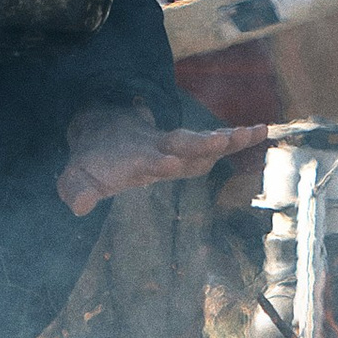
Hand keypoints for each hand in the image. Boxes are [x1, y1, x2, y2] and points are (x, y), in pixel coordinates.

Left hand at [56, 105, 277, 219]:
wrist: (103, 133)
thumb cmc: (92, 163)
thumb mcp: (77, 179)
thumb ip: (76, 190)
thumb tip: (78, 205)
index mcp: (132, 157)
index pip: (146, 159)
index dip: (157, 162)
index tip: (170, 163)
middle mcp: (157, 146)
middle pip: (181, 142)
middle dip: (199, 142)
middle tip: (221, 140)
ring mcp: (174, 144)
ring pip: (202, 139)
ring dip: (227, 136)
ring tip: (254, 132)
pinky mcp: (187, 147)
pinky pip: (214, 142)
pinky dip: (236, 137)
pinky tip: (260, 132)